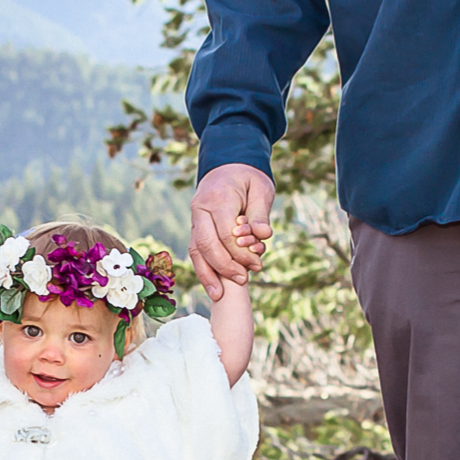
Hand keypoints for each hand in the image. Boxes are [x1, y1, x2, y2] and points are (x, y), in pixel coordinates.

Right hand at [191, 163, 275, 298]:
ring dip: (207, 274)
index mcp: (218, 197)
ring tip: (219, 295)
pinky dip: (203, 269)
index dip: (240, 252)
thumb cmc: (249, 178)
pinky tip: (212, 286)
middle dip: (224, 266)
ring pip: (195, 250)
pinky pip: (195, 251)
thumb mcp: (261, 189)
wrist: (228, 165)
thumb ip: (260, 213)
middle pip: (206, 244)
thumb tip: (264, 235)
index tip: (257, 264)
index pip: (225, 233)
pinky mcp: (195, 227)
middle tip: (244, 279)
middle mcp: (200, 208)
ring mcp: (195, 218)